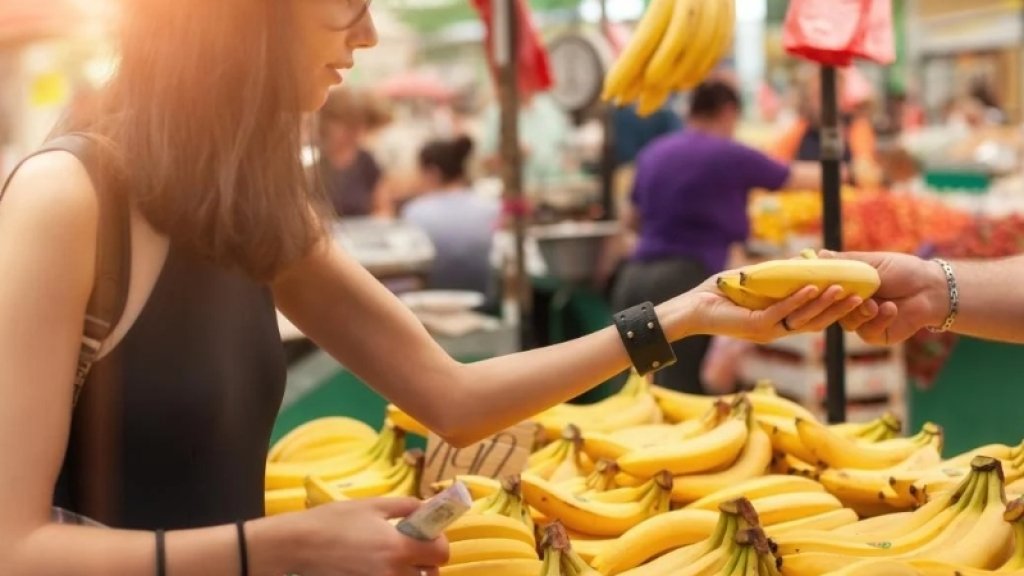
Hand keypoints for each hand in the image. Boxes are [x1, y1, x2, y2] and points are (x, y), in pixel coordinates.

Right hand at [276, 497, 449, 575]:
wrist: (299, 544)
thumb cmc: (335, 520)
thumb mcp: (373, 505)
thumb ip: (406, 505)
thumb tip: (426, 507)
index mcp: (399, 548)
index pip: (441, 554)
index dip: (439, 543)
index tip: (428, 536)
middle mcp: (393, 573)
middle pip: (429, 575)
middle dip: (426, 562)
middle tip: (412, 548)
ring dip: (410, 573)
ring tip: (393, 558)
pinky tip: (377, 566)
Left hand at [675, 275, 864, 343]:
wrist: (693, 307)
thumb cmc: (723, 293)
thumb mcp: (759, 282)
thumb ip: (780, 275)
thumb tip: (804, 260)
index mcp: (781, 323)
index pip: (817, 317)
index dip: (838, 309)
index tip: (860, 295)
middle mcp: (778, 330)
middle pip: (818, 321)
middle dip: (841, 309)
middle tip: (864, 295)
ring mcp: (767, 330)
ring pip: (804, 318)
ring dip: (824, 303)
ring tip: (844, 289)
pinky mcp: (755, 325)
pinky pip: (782, 312)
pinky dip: (798, 299)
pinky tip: (811, 287)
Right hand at [820, 251, 949, 344]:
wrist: (931, 288)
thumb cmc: (902, 270)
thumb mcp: (872, 263)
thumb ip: (846, 262)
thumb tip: (819, 253)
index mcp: (846, 287)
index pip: (822, 291)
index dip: (816, 290)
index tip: (815, 284)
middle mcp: (850, 305)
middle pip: (828, 311)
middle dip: (834, 304)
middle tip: (840, 294)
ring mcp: (862, 321)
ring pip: (847, 322)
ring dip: (860, 313)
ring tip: (875, 303)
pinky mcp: (876, 334)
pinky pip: (867, 332)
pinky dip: (878, 320)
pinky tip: (891, 309)